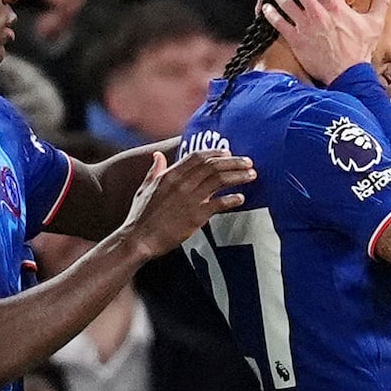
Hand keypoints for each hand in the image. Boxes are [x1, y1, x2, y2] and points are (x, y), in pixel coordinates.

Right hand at [121, 150, 255, 258]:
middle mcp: (182, 183)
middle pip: (213, 165)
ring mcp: (190, 199)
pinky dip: (232, 199)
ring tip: (251, 175)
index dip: (216, 153)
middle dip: (234, 162)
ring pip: (220, 180)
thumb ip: (154, 170)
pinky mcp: (196, 216)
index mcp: (170, 175)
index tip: (228, 152)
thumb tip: (157, 155)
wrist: (139, 238)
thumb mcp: (144, 188)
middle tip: (248, 162)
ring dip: (238, 176)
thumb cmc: (140, 215)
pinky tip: (241, 198)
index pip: (198, 156)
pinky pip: (219, 204)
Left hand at [260, 0, 390, 84]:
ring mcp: (304, 26)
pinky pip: (278, 23)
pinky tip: (265, 7)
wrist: (348, 74)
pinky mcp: (296, 40)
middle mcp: (317, 12)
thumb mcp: (375, 22)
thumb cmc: (361, 49)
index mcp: (335, 5)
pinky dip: (270, 13)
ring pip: (285, 2)